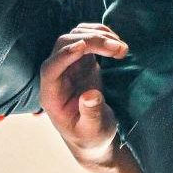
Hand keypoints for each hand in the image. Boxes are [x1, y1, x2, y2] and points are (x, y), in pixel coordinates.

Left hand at [38, 24, 126, 172]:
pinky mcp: (82, 60)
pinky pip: (87, 37)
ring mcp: (69, 65)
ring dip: (100, 36)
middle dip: (92, 42)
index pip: (49, 70)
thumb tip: (90, 95)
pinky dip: (102, 35)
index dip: (63, 56)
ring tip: (123, 50)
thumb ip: (90, 114)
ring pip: (76, 36)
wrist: (96, 134)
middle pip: (64, 45)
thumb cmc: (91, 137)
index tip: (83, 47)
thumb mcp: (93, 131)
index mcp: (51, 96)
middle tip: (119, 49)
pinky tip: (118, 45)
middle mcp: (56, 77)